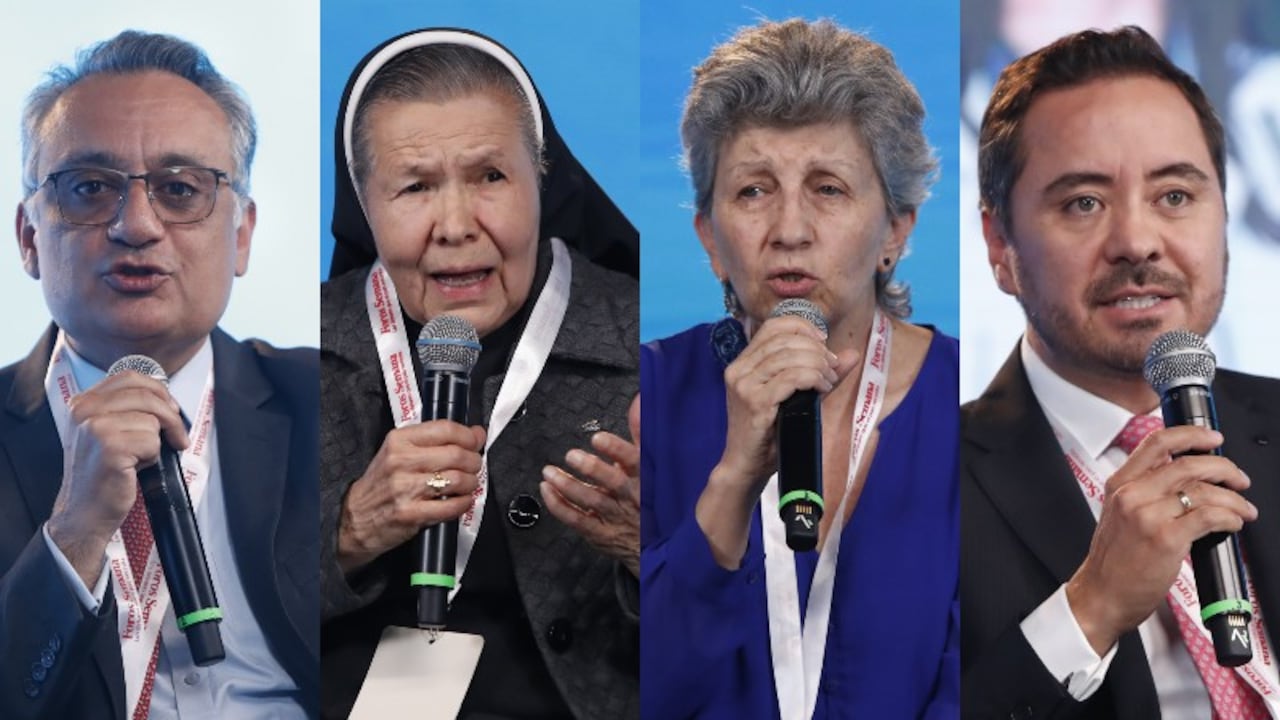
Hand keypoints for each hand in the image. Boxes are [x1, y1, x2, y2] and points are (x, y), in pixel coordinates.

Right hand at [47, 370, 188, 587]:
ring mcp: (95, 428)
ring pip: (152, 420)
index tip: (170, 407)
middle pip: (147, 395)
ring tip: (139, 458)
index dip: (158, 391)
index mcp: (82, 402)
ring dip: (156, 442)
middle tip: (177, 437)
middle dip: (171, 416)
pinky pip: (152, 442)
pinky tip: (134, 468)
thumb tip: (165, 397)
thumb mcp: (106, 432)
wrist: (83, 511)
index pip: (130, 378)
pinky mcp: (110, 447)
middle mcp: (84, 411)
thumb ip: (126, 409)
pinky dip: (152, 457)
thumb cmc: (101, 473)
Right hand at [337, 421, 485, 573]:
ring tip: (468, 485)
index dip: (468, 435)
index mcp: (399, 441)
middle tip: (474, 466)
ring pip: (458, 479)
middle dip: (474, 461)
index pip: (445, 429)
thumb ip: (435, 441)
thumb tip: (476, 433)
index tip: (476, 441)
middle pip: (456, 454)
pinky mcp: (411, 514)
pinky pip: (451, 506)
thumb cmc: (381, 484)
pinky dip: (464, 503)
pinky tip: (461, 501)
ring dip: (471, 483)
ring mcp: (405, 489)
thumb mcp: (399, 453)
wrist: (354, 518)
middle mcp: (400, 462)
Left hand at [541, 395, 639, 576]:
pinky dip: (559, 505)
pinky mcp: (600, 533)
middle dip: (591, 468)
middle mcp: (632, 498)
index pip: (635, 462)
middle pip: (612, 483)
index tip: (599, 438)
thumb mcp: (650, 464)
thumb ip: (641, 432)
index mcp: (646, 478)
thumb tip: (638, 401)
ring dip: (568, 486)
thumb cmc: (650, 497)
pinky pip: (577, 519)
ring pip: (591, 501)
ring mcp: (615, 517)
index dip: (617, 450)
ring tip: (550, 472)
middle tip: (572, 456)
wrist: (655, 543)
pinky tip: (547, 490)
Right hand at [695, 315, 858, 567]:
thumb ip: (821, 373)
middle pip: (786, 340)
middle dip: (817, 351)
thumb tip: (851, 354)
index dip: (804, 328)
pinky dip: (813, 379)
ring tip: (828, 382)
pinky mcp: (755, 403)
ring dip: (818, 366)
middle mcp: (739, 369)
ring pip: (791, 357)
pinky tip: (822, 388)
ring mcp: (744, 385)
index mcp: (743, 363)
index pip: (774, 326)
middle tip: (832, 370)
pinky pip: (791, 378)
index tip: (823, 344)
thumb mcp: (794, 397)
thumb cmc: (769, 433)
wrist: (746, 467)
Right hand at [1066, 426, 1256, 654]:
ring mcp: (1148, 516)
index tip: (1213, 438)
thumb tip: (1185, 477)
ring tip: (1243, 509)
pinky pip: (1210, 517)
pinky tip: (1233, 523)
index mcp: (1119, 484)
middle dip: (1224, 467)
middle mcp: (1132, 495)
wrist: (1101, 594)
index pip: (1157, 444)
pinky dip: (1230, 517)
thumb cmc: (1113, 561)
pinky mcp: (1167, 539)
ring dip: (1234, 498)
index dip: (1191, 435)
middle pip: (1188, 464)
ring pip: (1204, 490)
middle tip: (1238, 478)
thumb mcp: (1118, 514)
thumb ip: (1144, 491)